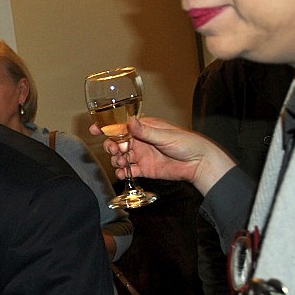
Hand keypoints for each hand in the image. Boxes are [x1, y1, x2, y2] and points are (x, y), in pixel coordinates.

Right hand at [88, 116, 236, 195]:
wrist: (199, 163)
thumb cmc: (187, 143)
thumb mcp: (166, 135)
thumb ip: (146, 131)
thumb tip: (130, 121)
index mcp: (144, 128)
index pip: (121, 125)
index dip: (106, 127)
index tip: (95, 129)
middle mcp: (140, 141)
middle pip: (117, 142)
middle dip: (111, 146)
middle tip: (115, 151)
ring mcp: (141, 155)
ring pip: (120, 157)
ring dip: (117, 160)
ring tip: (122, 163)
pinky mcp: (145, 169)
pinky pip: (129, 171)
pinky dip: (123, 173)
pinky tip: (124, 174)